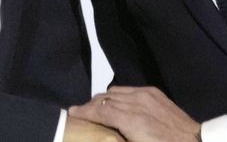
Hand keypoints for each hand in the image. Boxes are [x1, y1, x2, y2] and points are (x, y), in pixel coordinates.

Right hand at [69, 86, 200, 141]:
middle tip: (82, 115)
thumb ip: (118, 138)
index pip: (100, 110)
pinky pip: (129, 89)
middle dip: (91, 106)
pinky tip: (117, 104)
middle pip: (105, 98)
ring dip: (104, 100)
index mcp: (132, 120)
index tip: (72, 113)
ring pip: (115, 91)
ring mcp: (146, 94)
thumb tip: (105, 136)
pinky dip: (118, 95)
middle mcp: (137, 102)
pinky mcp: (154, 92)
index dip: (84, 112)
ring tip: (97, 110)